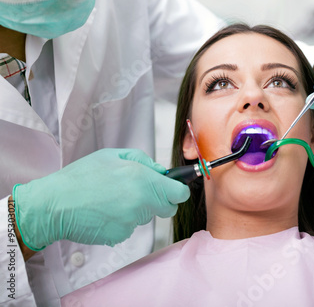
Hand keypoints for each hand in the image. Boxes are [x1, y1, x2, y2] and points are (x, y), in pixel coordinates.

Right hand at [12, 148, 189, 250]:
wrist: (54, 205)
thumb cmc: (80, 178)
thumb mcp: (112, 156)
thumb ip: (142, 160)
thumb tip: (160, 171)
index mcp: (143, 179)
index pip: (179, 193)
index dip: (178, 190)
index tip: (174, 189)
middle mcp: (141, 202)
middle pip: (167, 208)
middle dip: (159, 201)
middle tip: (138, 191)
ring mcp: (132, 222)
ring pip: (147, 217)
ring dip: (138, 210)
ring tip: (113, 199)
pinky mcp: (121, 236)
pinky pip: (130, 228)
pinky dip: (122, 221)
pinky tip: (105, 212)